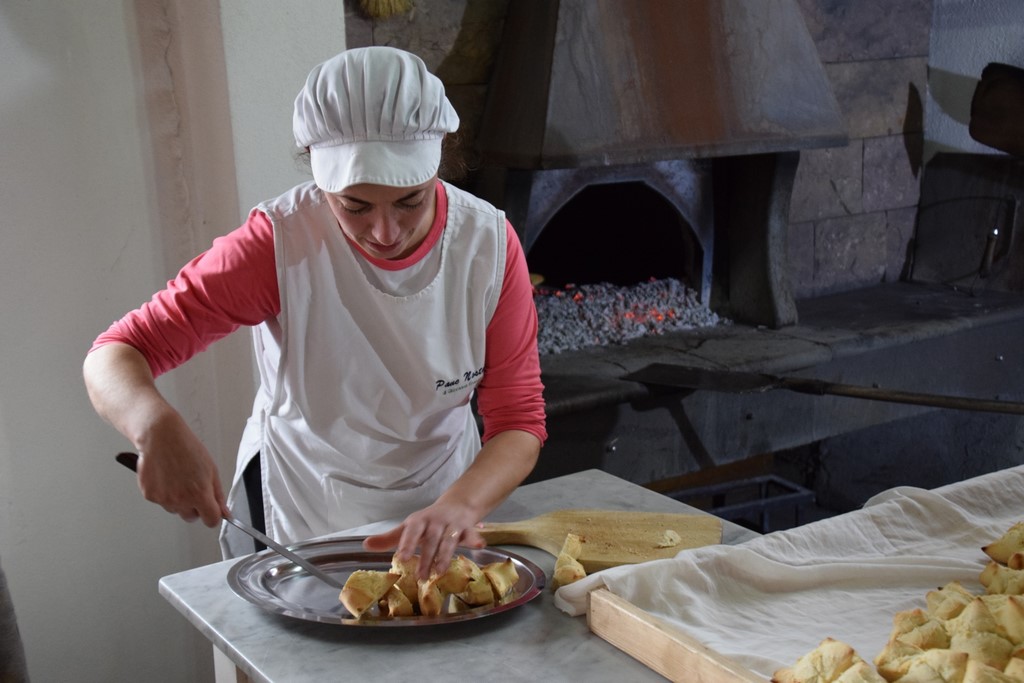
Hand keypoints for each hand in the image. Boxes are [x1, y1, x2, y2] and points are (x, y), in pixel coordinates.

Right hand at [83, 343, 228, 526]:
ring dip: (178, 499)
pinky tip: (166, 476)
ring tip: (178, 477)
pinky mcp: (149, 495)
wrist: (160, 436)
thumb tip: (224, 512)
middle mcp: (181, 499)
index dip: (212, 515)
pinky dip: (163, 492)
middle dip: (195, 506)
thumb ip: (217, 494)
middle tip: (192, 487)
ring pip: (175, 509)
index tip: (212, 509)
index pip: (211, 520)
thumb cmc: (186, 448)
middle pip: (191, 517)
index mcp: (199, 494)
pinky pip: (161, 501)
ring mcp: (163, 499)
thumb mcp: (211, 469)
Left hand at [362, 503, 485, 579]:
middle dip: (426, 558)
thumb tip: (365, 545)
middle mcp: (436, 522)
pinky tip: (479, 546)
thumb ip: (389, 538)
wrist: (456, 505)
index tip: (402, 557)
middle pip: (431, 540)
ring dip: (445, 556)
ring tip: (439, 572)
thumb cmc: (428, 522)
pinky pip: (471, 534)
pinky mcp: (466, 529)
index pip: (412, 531)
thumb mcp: (408, 527)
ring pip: (449, 541)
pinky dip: (475, 539)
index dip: (408, 543)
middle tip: (421, 576)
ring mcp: (452, 525)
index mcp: (419, 521)